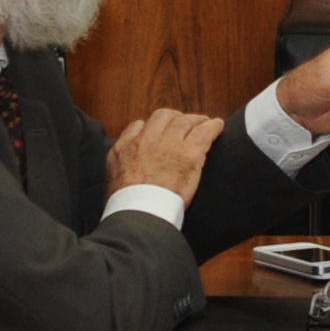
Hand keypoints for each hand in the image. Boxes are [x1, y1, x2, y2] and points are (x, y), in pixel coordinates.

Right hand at [105, 109, 221, 199]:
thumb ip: (119, 167)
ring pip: (184, 121)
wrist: (140, 213)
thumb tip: (126, 168)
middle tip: (184, 123)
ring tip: (204, 122)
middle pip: (163, 117)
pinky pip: (204, 132)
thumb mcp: (111, 181)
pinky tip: (218, 126)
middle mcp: (147, 140)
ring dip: (195, 120)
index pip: (138, 126)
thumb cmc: (127, 205)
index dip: (150, 127)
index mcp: (125, 148)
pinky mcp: (190, 154)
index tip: (159, 132)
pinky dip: (212, 127)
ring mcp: (169, 144)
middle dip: (175, 118)